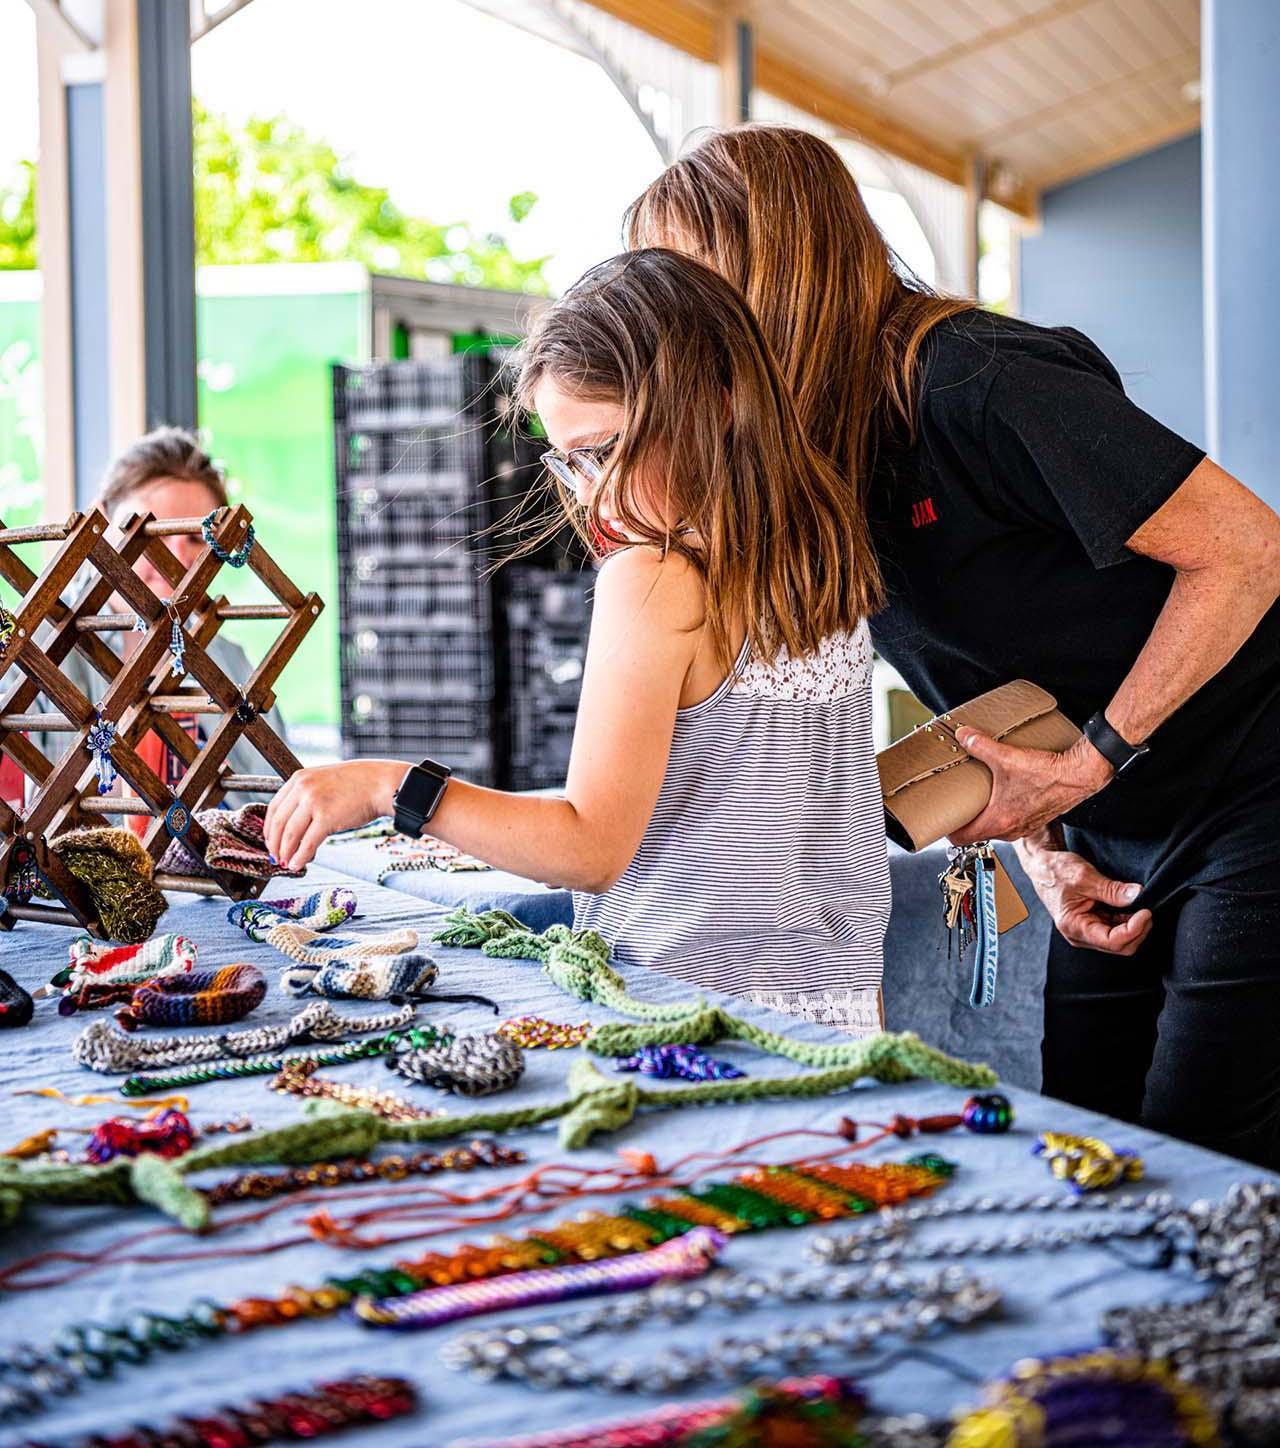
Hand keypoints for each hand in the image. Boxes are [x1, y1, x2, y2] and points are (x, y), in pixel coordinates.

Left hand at [264, 759, 405, 871]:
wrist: (381, 783)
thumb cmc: (358, 784)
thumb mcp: (324, 781)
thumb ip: (307, 796)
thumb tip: (296, 824)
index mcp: (299, 778)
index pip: (274, 807)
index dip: (270, 829)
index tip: (271, 841)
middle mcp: (303, 788)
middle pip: (278, 822)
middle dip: (274, 844)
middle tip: (275, 857)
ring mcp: (314, 802)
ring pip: (290, 834)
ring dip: (285, 853)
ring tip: (286, 863)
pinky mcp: (327, 818)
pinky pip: (307, 843)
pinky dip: (300, 857)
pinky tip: (298, 864)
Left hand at [948, 730, 1113, 844]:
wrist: (1080, 776)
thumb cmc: (1049, 775)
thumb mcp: (1007, 758)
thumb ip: (981, 746)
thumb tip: (965, 735)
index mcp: (998, 821)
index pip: (962, 838)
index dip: (949, 829)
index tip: (944, 820)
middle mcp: (1011, 829)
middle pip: (978, 833)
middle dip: (967, 820)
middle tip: (959, 804)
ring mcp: (1025, 827)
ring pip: (997, 828)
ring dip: (987, 816)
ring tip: (980, 798)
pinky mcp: (1036, 819)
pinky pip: (1013, 821)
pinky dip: (1005, 812)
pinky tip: (1005, 795)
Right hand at [1015, 828, 1152, 955]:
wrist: (1042, 866)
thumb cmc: (1056, 871)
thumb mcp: (1085, 876)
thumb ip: (1112, 890)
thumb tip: (1137, 896)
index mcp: (1073, 926)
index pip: (1112, 941)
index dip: (1134, 929)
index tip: (1146, 911)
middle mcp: (1079, 935)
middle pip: (1119, 946)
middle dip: (1138, 930)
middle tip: (1147, 909)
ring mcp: (1086, 931)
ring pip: (1120, 941)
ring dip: (1134, 926)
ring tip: (1139, 906)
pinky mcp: (1092, 924)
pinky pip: (1115, 930)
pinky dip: (1127, 921)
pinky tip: (1131, 907)